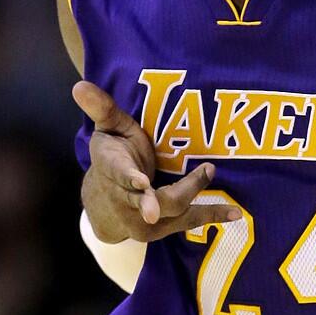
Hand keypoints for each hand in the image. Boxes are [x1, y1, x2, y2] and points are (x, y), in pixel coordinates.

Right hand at [73, 81, 241, 242]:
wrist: (103, 204)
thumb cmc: (113, 156)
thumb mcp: (106, 130)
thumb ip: (100, 108)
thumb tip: (79, 85)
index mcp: (111, 169)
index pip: (119, 174)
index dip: (130, 179)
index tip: (141, 183)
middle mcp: (125, 199)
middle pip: (150, 201)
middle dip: (176, 193)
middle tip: (205, 172)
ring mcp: (142, 219)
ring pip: (173, 213)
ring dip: (200, 198)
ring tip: (221, 181)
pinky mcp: (160, 228)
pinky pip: (187, 223)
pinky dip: (211, 217)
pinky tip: (237, 212)